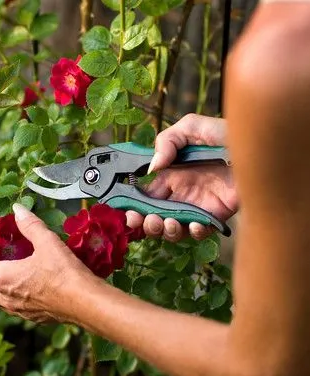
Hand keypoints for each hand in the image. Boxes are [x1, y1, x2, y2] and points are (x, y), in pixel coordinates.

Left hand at [0, 204, 90, 322]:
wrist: (85, 303)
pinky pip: (14, 308)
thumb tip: (17, 210)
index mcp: (3, 278)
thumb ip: (30, 225)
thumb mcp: (47, 242)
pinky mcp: (33, 318)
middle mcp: (5, 298)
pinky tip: (29, 285)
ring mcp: (19, 311)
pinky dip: (13, 296)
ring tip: (11, 271)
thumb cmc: (64, 273)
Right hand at [127, 113, 238, 241]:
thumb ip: (168, 141)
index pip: (144, 195)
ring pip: (172, 229)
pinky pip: (198, 232)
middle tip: (147, 221)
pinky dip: (194, 232)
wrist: (263, 150)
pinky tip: (196, 224)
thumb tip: (152, 167)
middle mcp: (180, 193)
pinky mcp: (214, 218)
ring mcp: (196, 207)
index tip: (128, 211)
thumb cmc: (228, 135)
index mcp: (169, 174)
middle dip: (146, 224)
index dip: (133, 205)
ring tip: (170, 223)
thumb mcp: (193, 127)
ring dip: (166, 231)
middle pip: (153, 217)